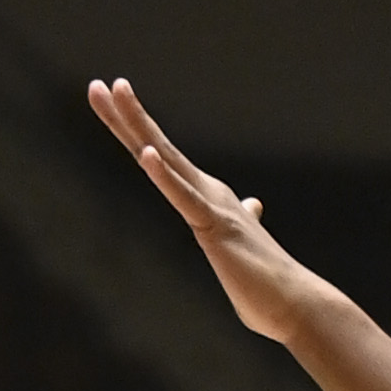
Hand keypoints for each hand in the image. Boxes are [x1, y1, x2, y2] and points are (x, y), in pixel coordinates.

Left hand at [88, 77, 322, 343]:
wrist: (294, 303)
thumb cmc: (265, 283)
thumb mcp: (242, 246)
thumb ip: (242, 222)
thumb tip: (253, 205)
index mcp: (208, 198)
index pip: (162, 159)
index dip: (135, 130)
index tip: (111, 102)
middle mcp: (209, 191)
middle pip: (157, 147)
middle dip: (126, 116)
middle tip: (95, 86)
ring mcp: (211, 205)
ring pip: (166, 158)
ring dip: (138, 125)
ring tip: (116, 91)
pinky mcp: (215, 227)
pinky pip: (185, 198)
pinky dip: (165, 176)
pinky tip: (146, 153)